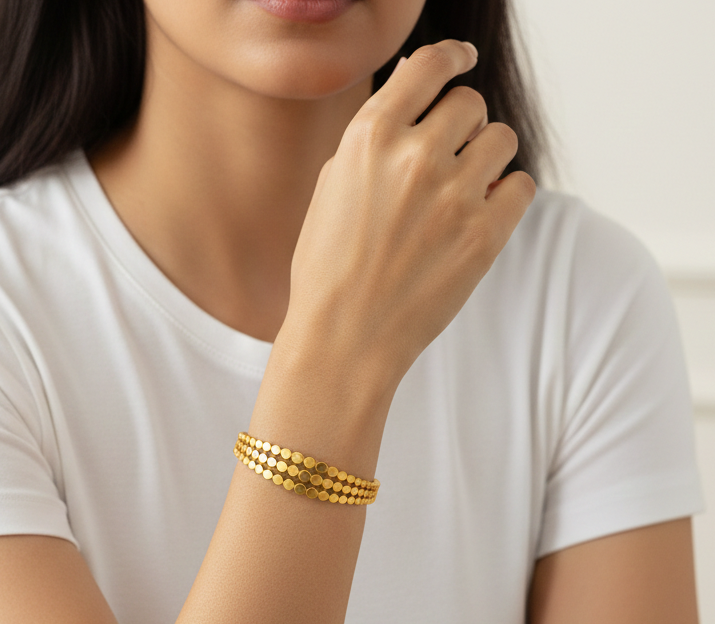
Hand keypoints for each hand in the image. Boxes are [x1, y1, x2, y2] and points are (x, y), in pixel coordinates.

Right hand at [282, 39, 535, 391]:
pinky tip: (480, 215)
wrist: (343, 340)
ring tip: (465, 190)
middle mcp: (415, 157)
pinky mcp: (484, 235)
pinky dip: (505, 195)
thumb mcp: (332, 192)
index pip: (428, 65)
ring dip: (486, 157)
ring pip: (501, 139)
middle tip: (451, 155)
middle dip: (463, 124)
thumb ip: (372, 144)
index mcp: (369, 139)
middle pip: (469, 103)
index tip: (463, 60)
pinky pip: (521, 185)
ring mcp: (454, 196)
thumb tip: (411, 105)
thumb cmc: (328, 272)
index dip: (452, 58)